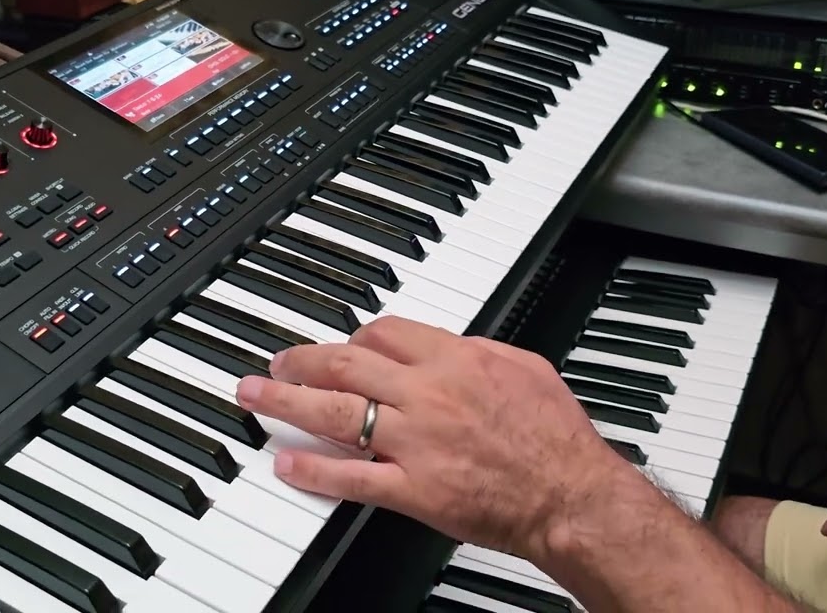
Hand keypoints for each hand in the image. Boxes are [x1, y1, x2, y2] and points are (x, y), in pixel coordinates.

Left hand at [232, 316, 639, 563]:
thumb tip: (447, 342)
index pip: (384, 332)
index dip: (352, 337)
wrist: (570, 494)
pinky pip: (353, 477)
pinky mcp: (415, 489)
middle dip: (301, 360)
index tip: (339, 346)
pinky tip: (287, 462)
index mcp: (455, 360)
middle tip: (276, 363)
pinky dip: (315, 469)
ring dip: (287, 401)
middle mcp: (428, 395)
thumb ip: (478, 349)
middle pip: (346, 364)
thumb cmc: (555, 436)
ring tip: (256, 396)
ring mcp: (416, 442)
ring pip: (337, 412)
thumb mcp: (524, 366)